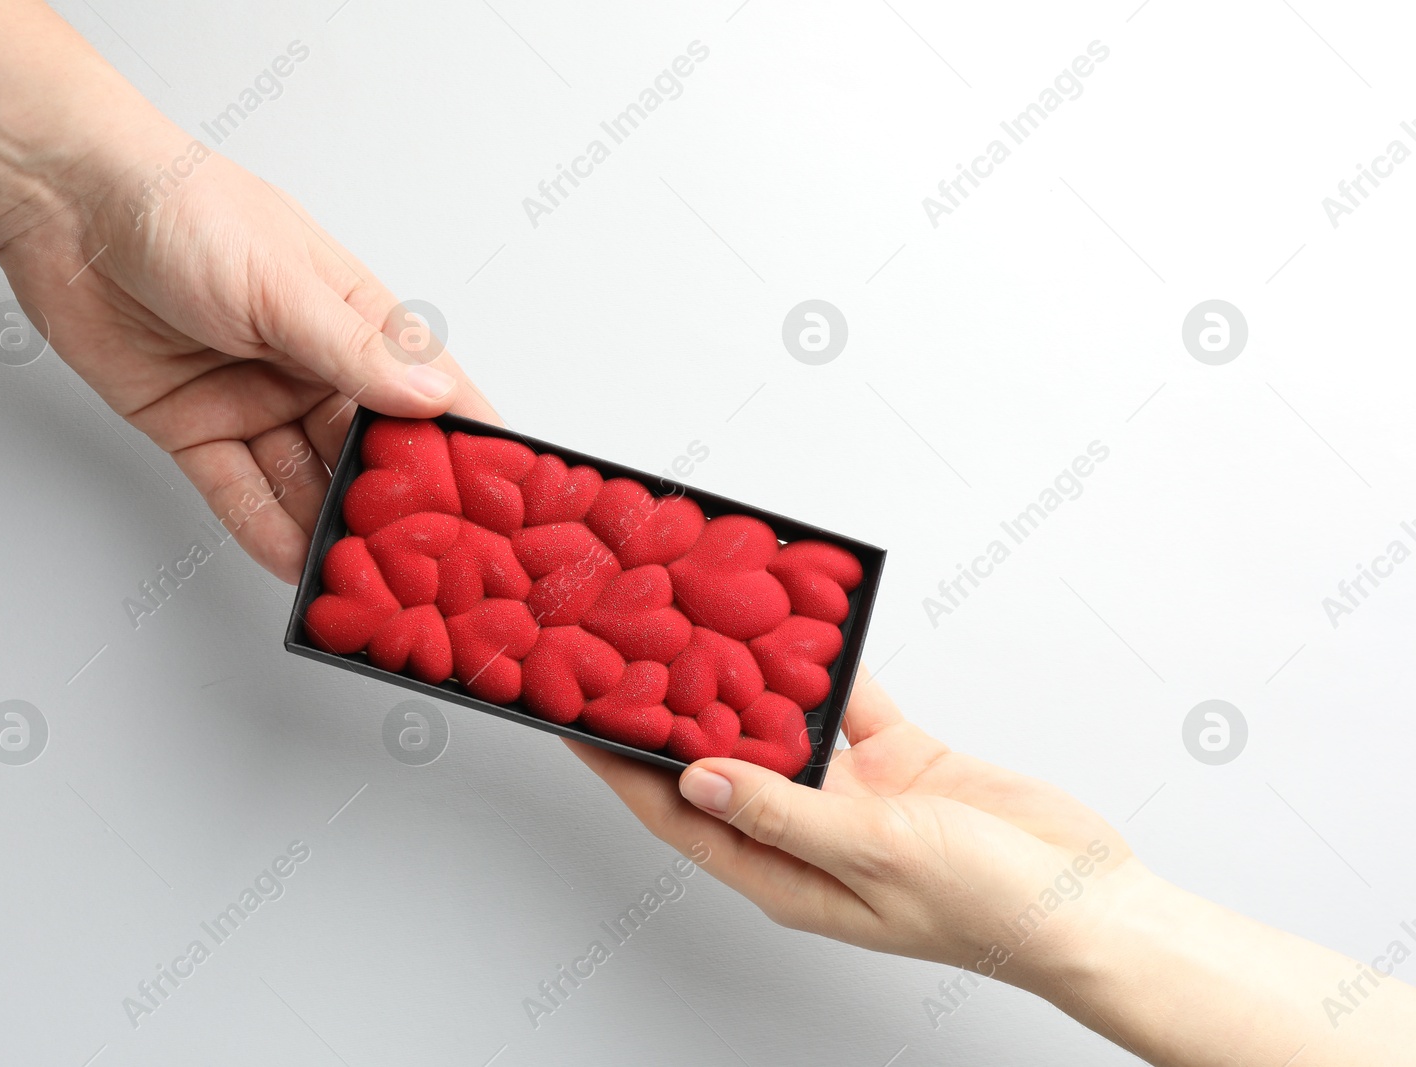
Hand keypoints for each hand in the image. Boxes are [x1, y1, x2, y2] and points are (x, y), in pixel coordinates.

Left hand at [0, 124, 497, 582]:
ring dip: (330, 526)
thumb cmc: (184, 210)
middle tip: (426, 557)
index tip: (500, 492)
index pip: (425, 387)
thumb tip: (432, 395)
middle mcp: (310, 364)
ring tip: (362, 577)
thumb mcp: (281, 283)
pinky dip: (265, 530)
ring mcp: (254, 399)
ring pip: (305, 479)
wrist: (66, 205)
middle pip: (367, 448)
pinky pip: (239, 491)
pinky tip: (294, 566)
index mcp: (352, 317)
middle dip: (394, 501)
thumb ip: (353, 350)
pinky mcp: (195, 428)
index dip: (462, 438)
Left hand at [568, 677, 1137, 989]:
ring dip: (749, 675)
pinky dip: (831, 662)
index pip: (677, 815)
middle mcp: (806, 830)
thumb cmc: (986, 905)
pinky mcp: (899, 758)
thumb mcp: (873, 854)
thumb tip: (693, 777)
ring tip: (703, 617)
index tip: (572, 719)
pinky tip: (806, 620)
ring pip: (783, 721)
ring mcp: (852, 794)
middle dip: (675, 709)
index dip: (621, 769)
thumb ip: (783, 812)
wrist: (1089, 899)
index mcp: (783, 874)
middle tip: (630, 647)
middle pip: (718, 762)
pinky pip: (851, 701)